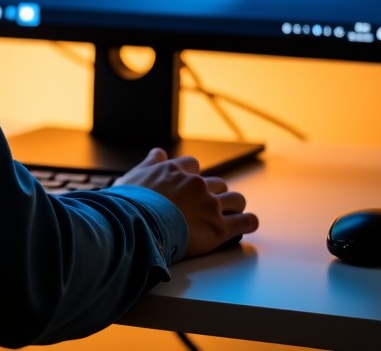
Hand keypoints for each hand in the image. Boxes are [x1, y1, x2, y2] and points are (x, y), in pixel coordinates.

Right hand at [121, 147, 258, 257]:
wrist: (136, 225)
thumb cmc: (131, 204)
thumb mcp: (135, 175)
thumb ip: (150, 163)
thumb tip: (158, 153)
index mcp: (176, 171)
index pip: (193, 166)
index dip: (193, 177)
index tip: (191, 186)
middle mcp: (196, 184)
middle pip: (217, 184)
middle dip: (215, 193)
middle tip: (209, 205)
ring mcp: (210, 204)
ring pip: (235, 199)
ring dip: (235, 205)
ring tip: (233, 213)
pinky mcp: (219, 227)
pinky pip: (245, 221)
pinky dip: (248, 222)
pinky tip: (248, 223)